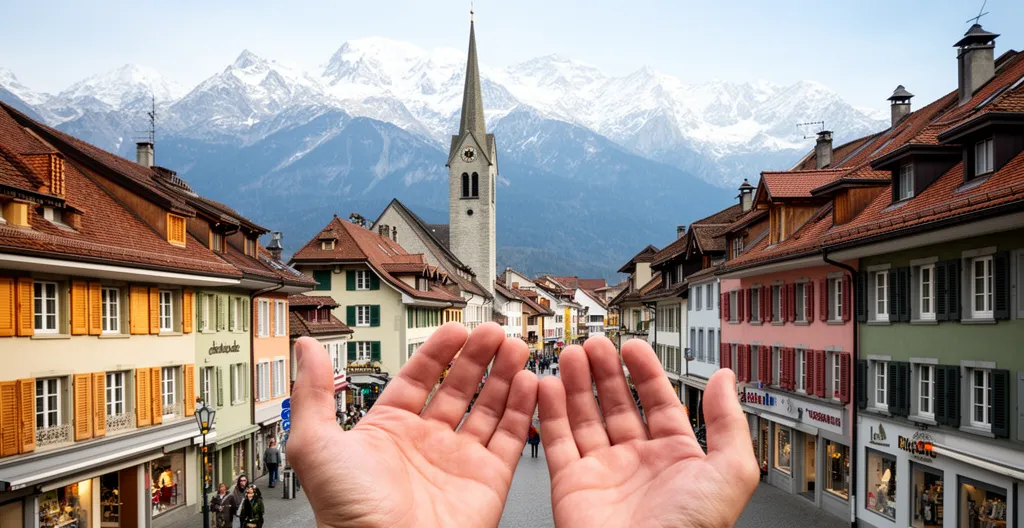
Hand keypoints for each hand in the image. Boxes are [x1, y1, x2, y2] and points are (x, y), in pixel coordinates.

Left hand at [288, 322, 536, 527]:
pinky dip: (523, 410)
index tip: (456, 329)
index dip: (438, 352)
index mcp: (387, 431)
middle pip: (459, 387)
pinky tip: (529, 383)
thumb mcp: (316, 444)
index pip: (419, 378)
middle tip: (493, 332)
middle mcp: (425, 443)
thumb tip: (306, 350)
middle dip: (478, 356)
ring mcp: (458, 460)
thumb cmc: (348, 513)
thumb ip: (314, 393)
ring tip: (516, 348)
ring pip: (489, 407)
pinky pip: (510, 437)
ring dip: (504, 376)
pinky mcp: (488, 480)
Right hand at [539, 337, 758, 527]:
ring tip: (570, 354)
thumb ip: (728, 421)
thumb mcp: (730, 470)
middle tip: (594, 344)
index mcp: (675, 458)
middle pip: (617, 404)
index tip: (632, 346)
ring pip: (584, 417)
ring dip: (576, 383)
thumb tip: (725, 380)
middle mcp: (637, 463)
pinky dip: (549, 412)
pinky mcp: (572, 484)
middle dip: (604, 371)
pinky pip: (557, 440)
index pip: (658, 402)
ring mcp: (603, 472)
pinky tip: (548, 385)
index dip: (645, 372)